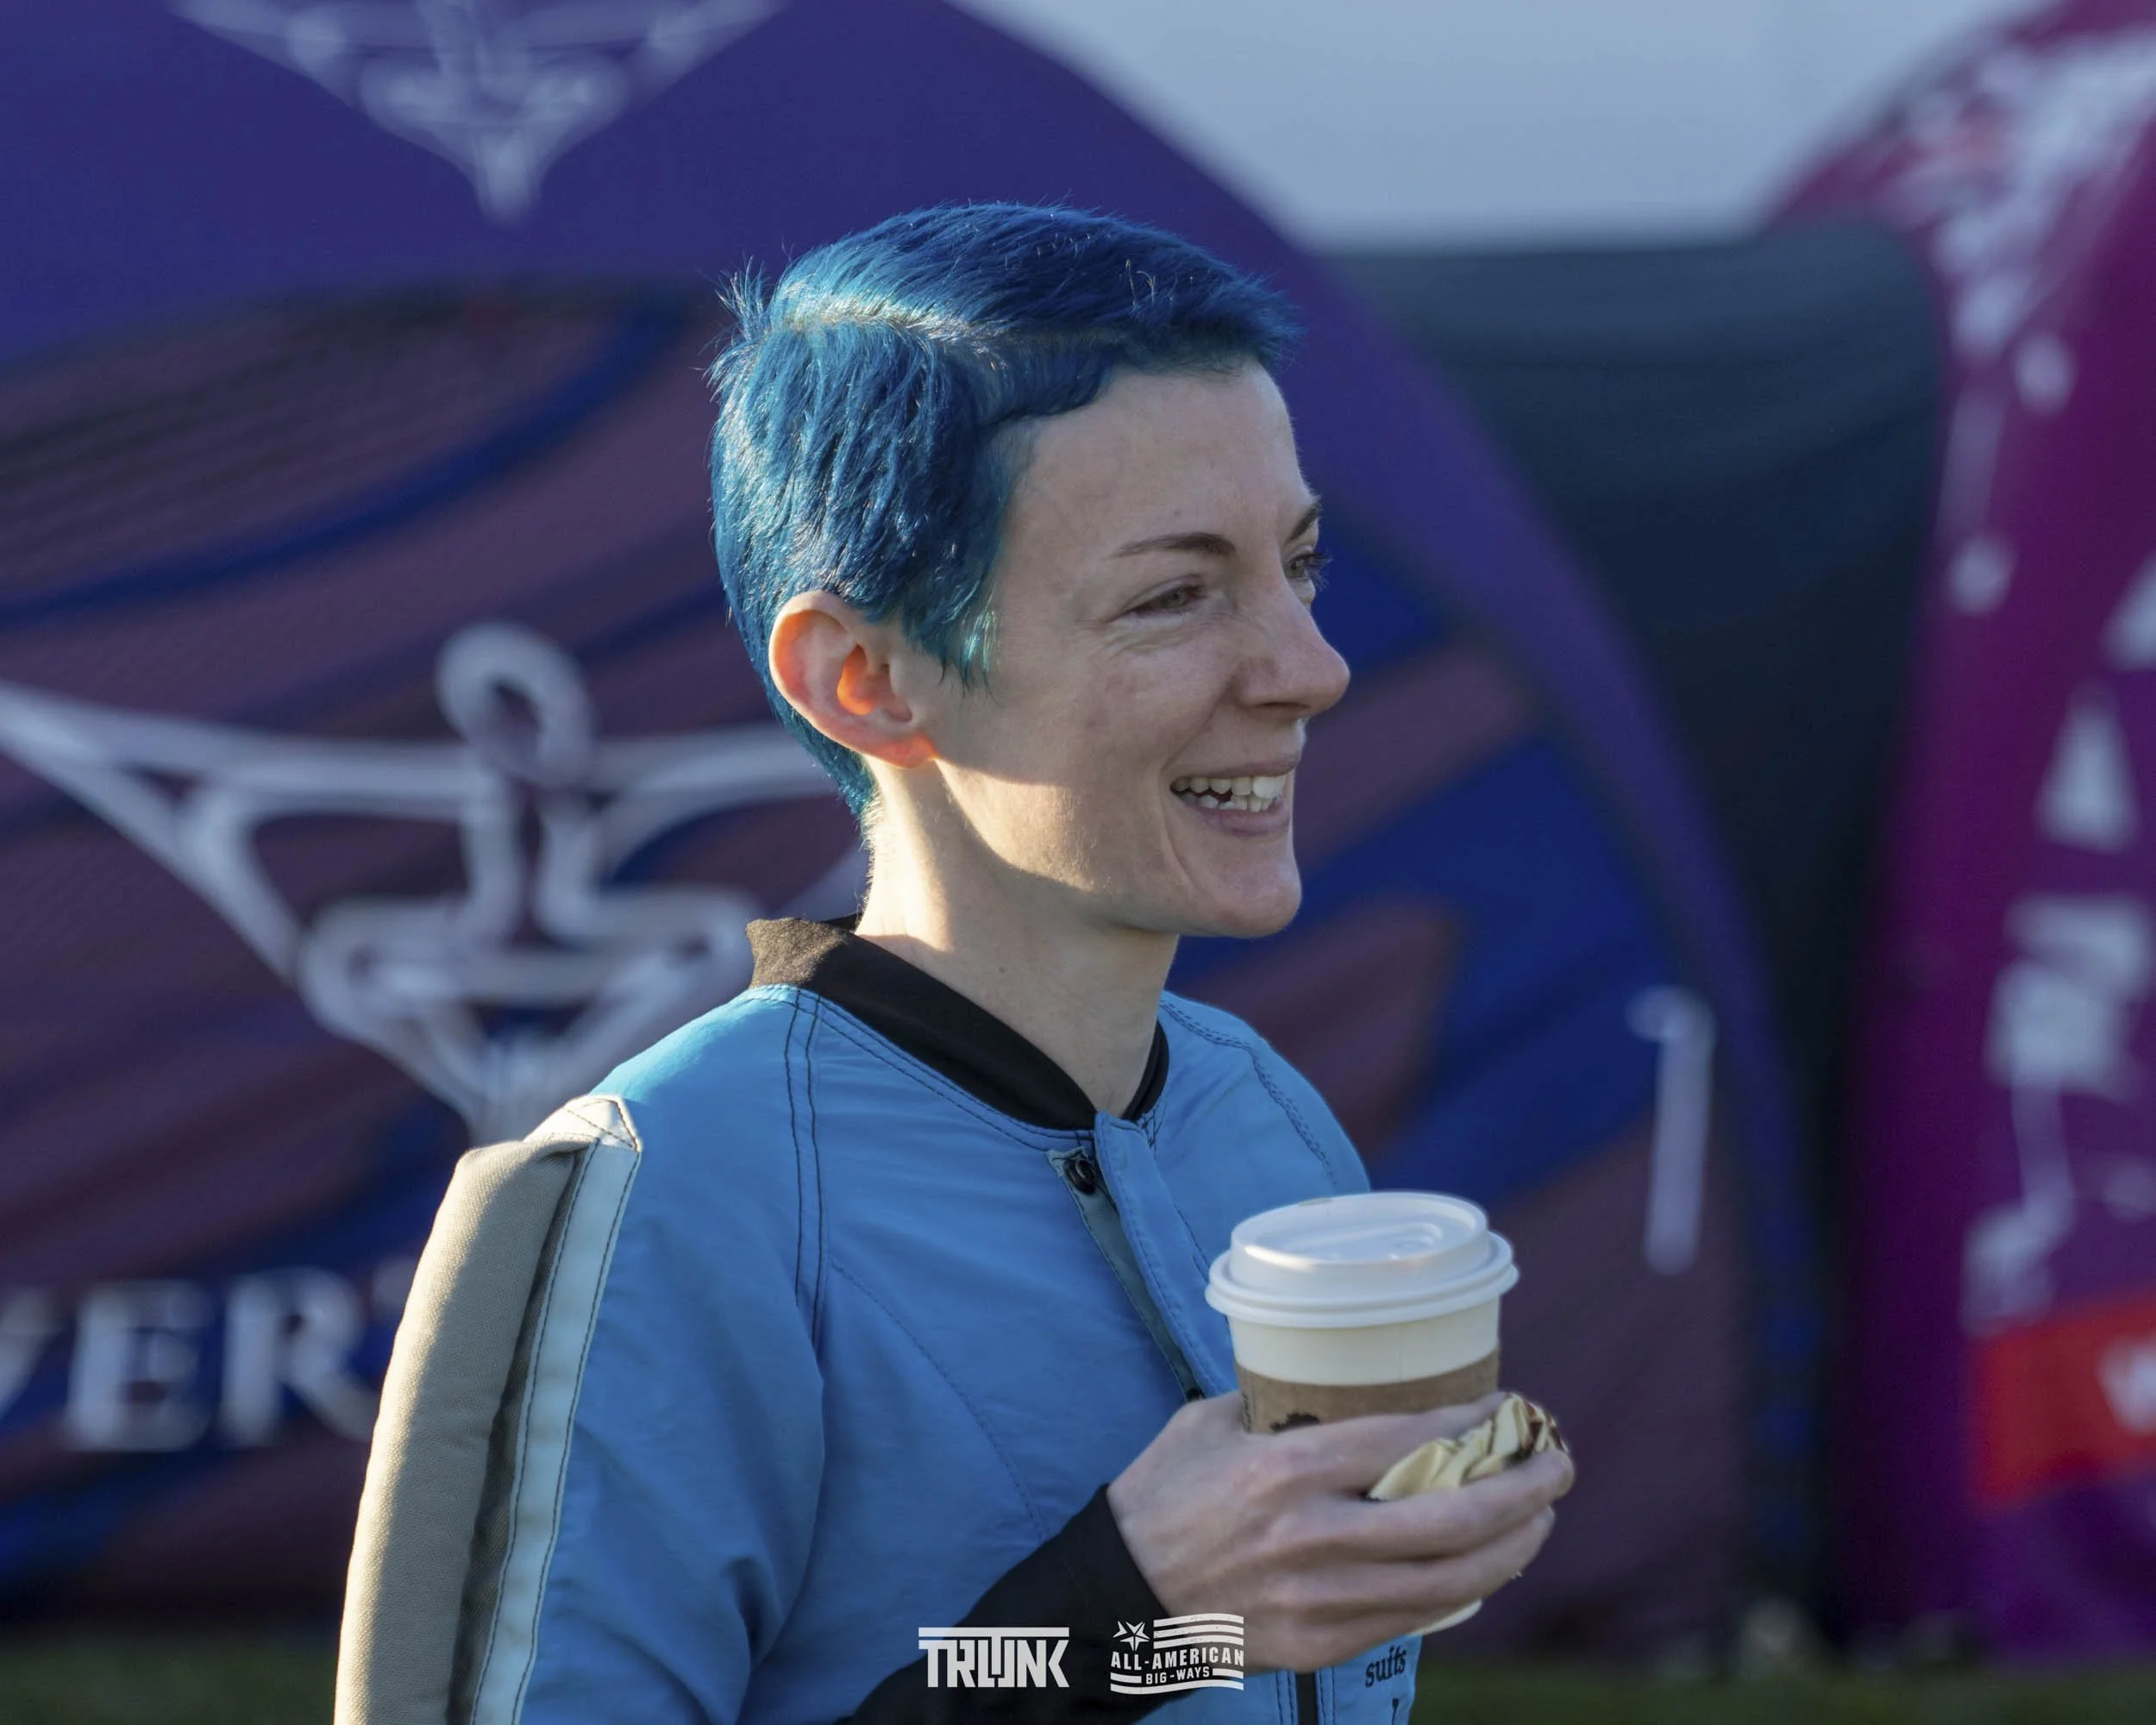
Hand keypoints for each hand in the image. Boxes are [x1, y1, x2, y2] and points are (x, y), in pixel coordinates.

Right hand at [1105, 1391, 1572, 1672]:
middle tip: (1558, 1465)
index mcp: (1284, 1471)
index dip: (1471, 1424)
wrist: (1119, 1598)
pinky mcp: (1322, 1646)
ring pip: (1450, 1581)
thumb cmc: (1163, 1494)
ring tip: (1540, 1519)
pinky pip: (1414, 1617)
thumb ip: (1280, 1404)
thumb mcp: (1211, 1424)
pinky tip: (1485, 1564)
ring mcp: (1321, 1600)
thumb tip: (1344, 1374)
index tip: (1508, 1407)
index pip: (1405, 1442)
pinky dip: (1462, 1588)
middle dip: (1523, 1493)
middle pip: (1450, 1521)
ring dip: (1512, 1547)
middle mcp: (1312, 1538)